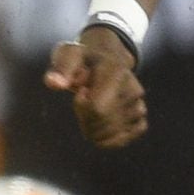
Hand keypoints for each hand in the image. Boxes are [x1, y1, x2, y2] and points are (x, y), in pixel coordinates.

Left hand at [45, 25, 145, 148]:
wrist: (105, 59)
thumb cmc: (83, 59)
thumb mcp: (69, 55)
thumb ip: (60, 68)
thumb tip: (53, 83)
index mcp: (116, 72)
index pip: (97, 109)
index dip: (82, 107)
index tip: (80, 93)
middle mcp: (133, 89)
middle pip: (104, 124)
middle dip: (86, 120)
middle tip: (83, 103)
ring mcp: (138, 104)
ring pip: (115, 133)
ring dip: (97, 130)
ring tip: (92, 111)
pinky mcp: (140, 117)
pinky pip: (127, 137)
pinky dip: (112, 139)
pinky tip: (100, 129)